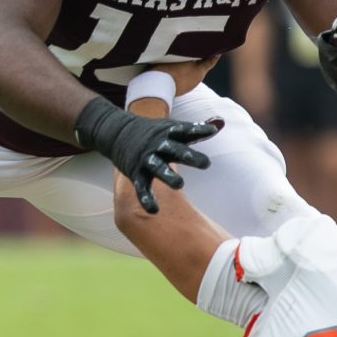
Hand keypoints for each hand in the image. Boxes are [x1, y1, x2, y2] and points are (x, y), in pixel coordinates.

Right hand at [76, 94, 221, 214]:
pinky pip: (142, 188)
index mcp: (169, 134)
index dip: (198, 130)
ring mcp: (146, 160)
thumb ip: (195, 129)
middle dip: (189, 156)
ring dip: (168, 176)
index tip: (211, 131)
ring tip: (180, 185)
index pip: (185, 131)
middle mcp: (158, 146)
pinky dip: (147, 199)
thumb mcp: (172, 128)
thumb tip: (218, 125)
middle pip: (175, 150)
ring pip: (158, 168)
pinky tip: (155, 211)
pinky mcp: (136, 173)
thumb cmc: (154, 133)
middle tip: (206, 164)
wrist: (118, 133)